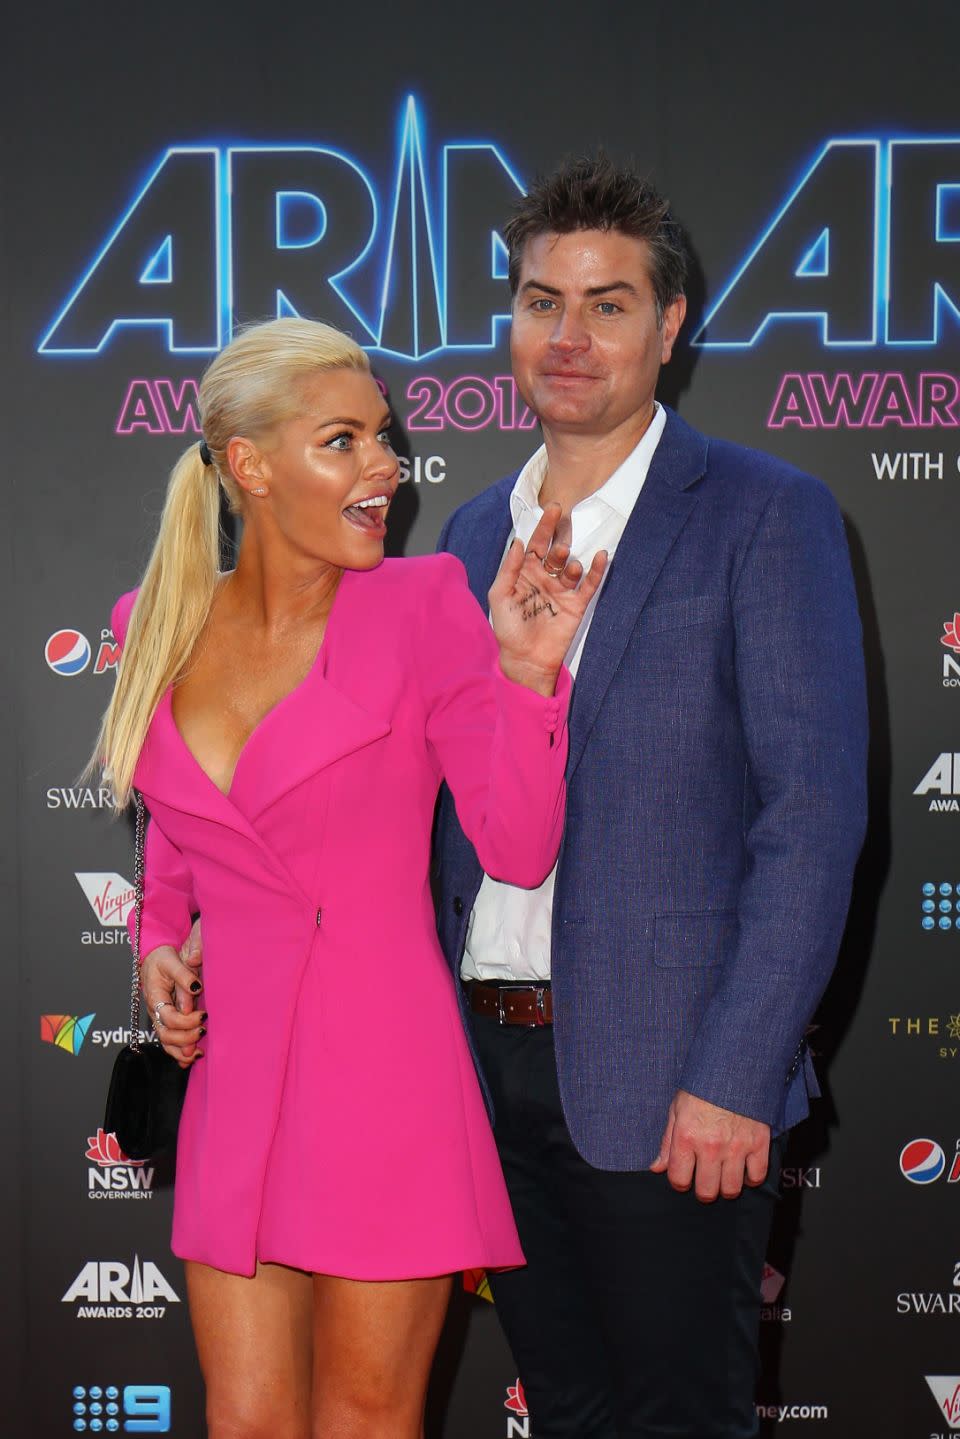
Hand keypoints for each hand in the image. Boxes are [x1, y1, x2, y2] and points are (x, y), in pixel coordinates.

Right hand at [141, 921, 204, 1068]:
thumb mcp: (172, 961)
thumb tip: (196, 988)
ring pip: (166, 1042)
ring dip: (181, 1051)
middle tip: (203, 1031)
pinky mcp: (165, 1021)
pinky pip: (169, 1041)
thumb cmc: (163, 959)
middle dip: (185, 1038)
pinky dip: (179, 1053)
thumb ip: (184, 975)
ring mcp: (159, 1018)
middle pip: (165, 1034)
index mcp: (155, 997)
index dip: (186, 1021)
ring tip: (199, 1054)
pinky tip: (191, 1058)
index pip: (168, 1017)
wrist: (154, 959)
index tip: (203, 1016)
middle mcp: (155, 1011)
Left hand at [490, 502, 606, 694]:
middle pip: (555, 551)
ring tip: (566, 566)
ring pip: (570, 567)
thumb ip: (507, 569)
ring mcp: (561, 590)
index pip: (535, 544)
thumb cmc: (508, 630)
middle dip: (559, 541)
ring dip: (570, 562)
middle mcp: (544, 578)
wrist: (526, 659)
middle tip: (560, 539)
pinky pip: (589, 584)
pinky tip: (601, 557)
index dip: (544, 526)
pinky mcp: (576, 604)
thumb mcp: (499, 597)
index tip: (554, 508)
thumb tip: (517, 542)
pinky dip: (596, 570)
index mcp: (525, 573)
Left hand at [650, 1089, 769, 1201]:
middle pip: (707, 1191)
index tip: (684, 1177)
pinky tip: (744, 1170)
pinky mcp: (758, 1143)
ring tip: (723, 1176)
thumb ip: (667, 1142)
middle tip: (704, 1180)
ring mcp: (736, 1147)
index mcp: (686, 1137)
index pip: (679, 1179)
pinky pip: (757, 1176)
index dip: (680, 1182)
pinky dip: (751, 1178)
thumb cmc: (701, 1087)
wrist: (734, 1067)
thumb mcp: (677, 1109)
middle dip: (703, 1190)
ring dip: (726, 1187)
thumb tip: (657, 1167)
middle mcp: (711, 1146)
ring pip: (731, 1189)